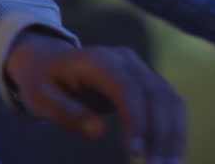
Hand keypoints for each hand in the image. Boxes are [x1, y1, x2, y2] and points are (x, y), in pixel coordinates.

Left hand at [4, 33, 185, 162]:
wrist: (49, 62)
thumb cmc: (42, 81)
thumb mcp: (39, 97)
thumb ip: (64, 112)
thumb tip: (99, 131)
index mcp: (98, 60)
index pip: (127, 87)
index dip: (136, 119)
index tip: (135, 151)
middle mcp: (126, 60)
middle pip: (156, 94)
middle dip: (161, 134)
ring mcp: (141, 70)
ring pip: (171, 101)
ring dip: (174, 136)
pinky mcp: (149, 83)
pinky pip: (171, 106)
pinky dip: (175, 131)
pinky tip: (169, 155)